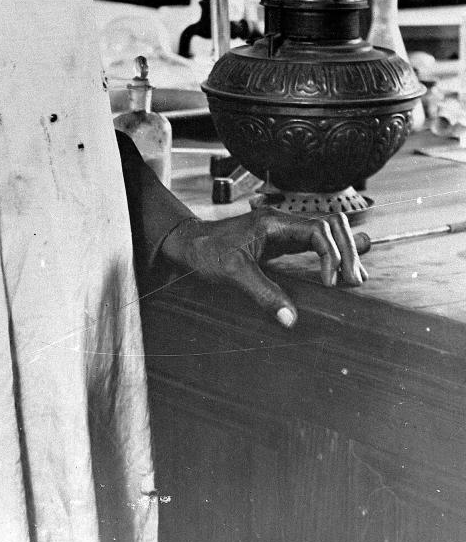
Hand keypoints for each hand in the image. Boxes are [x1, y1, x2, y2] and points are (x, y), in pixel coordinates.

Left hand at [157, 207, 368, 328]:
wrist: (186, 243)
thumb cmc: (204, 251)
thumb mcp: (231, 272)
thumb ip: (261, 293)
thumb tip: (290, 319)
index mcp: (273, 223)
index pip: (318, 229)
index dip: (332, 255)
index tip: (331, 282)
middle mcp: (281, 223)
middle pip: (330, 225)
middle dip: (347, 250)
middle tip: (354, 281)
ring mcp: (281, 232)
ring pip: (324, 232)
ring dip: (342, 252)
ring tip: (353, 279)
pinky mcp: (279, 243)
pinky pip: (313, 243)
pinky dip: (330, 255)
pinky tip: (339, 270)